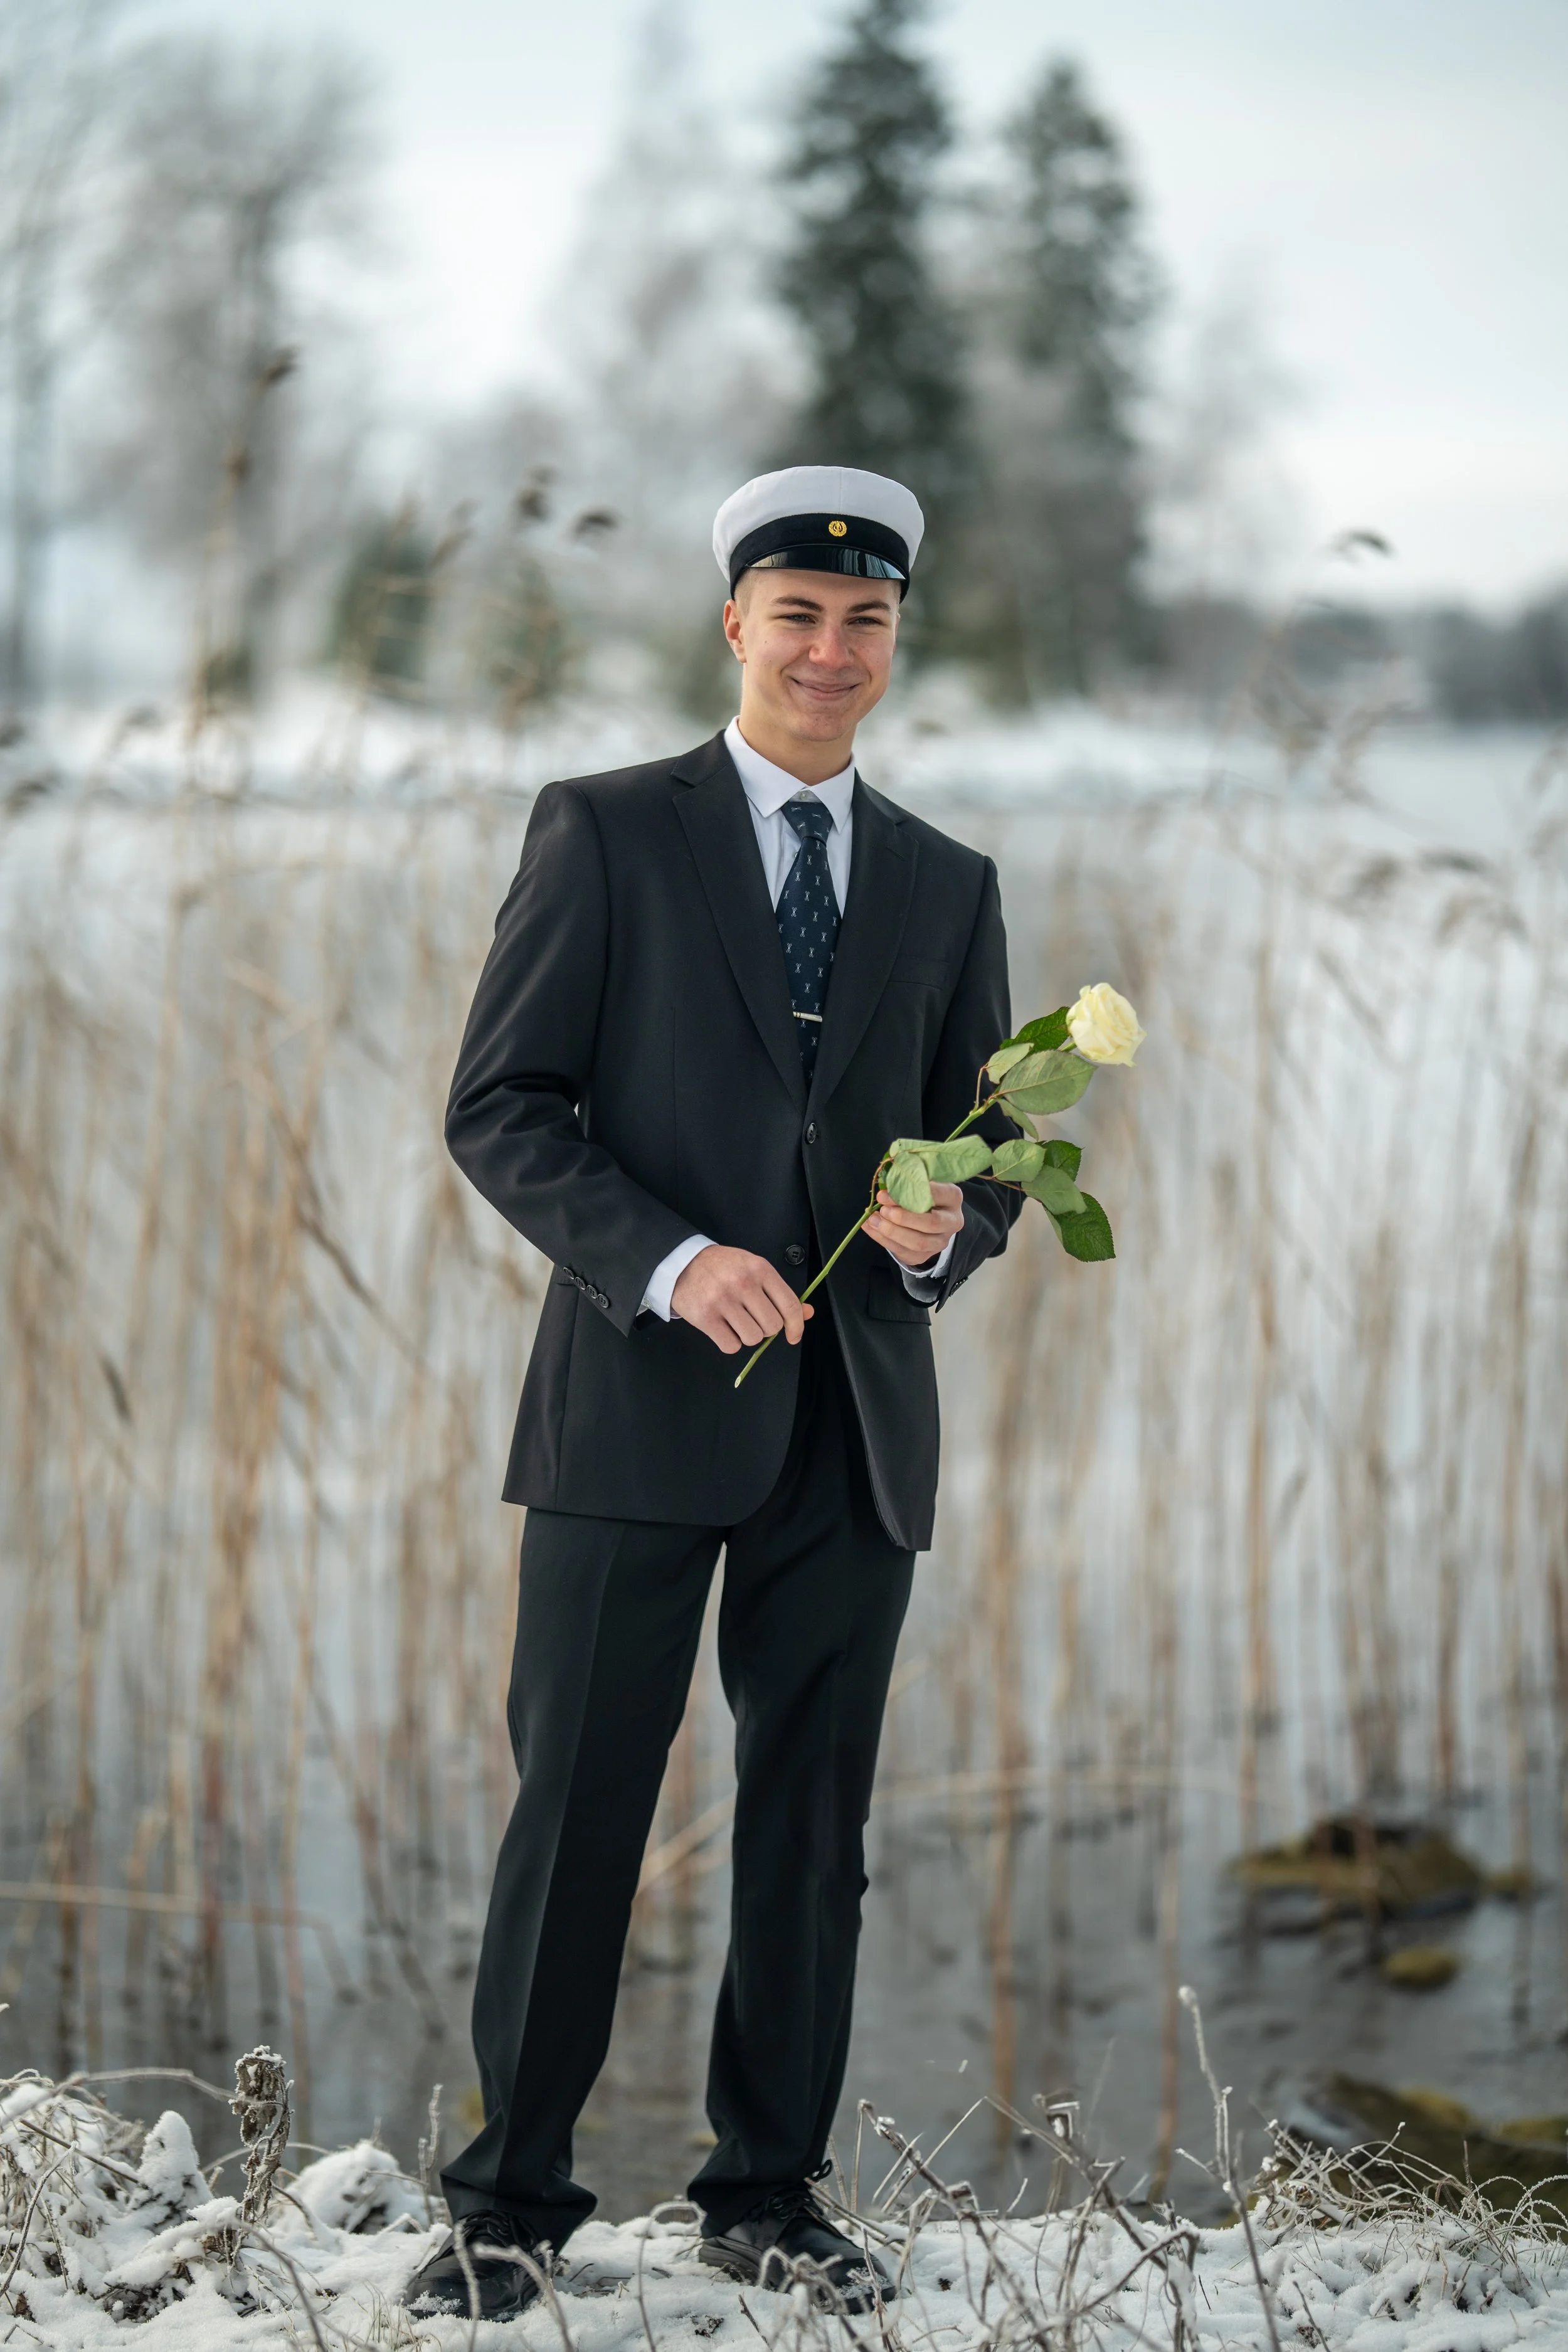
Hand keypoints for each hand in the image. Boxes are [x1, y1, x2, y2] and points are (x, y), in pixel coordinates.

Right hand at [671, 1244, 814, 1356]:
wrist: (682, 1263)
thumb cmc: (722, 1267)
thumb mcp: (754, 1270)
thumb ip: (779, 1293)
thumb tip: (807, 1313)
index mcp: (760, 1269)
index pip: (789, 1305)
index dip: (797, 1326)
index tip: (794, 1335)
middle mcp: (743, 1284)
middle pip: (772, 1326)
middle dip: (765, 1328)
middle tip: (752, 1318)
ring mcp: (723, 1301)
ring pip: (753, 1339)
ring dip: (747, 1336)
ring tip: (736, 1321)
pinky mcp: (705, 1317)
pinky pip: (731, 1346)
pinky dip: (730, 1342)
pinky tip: (723, 1327)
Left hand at [864, 1179, 964, 1270]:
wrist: (929, 1214)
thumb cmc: (921, 1192)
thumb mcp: (921, 1179)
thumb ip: (909, 1177)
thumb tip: (886, 1178)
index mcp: (953, 1197)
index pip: (938, 1195)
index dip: (910, 1194)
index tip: (885, 1193)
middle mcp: (952, 1221)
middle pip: (932, 1223)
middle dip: (903, 1218)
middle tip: (883, 1210)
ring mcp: (940, 1241)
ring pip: (919, 1243)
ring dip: (892, 1232)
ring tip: (873, 1220)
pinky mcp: (925, 1255)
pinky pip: (905, 1252)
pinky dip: (884, 1240)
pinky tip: (870, 1228)